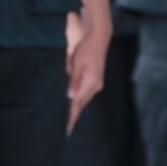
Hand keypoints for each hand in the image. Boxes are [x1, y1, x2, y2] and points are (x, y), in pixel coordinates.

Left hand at [64, 11, 109, 132]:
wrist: (99, 37)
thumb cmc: (86, 50)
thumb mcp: (77, 64)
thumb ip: (74, 81)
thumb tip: (70, 96)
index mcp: (91, 83)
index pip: (79, 102)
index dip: (73, 115)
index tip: (69, 128)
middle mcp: (96, 85)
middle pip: (83, 103)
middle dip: (75, 114)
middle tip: (67, 127)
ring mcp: (97, 82)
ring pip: (85, 98)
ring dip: (77, 107)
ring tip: (70, 119)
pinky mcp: (95, 79)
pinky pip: (86, 93)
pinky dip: (80, 99)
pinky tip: (75, 102)